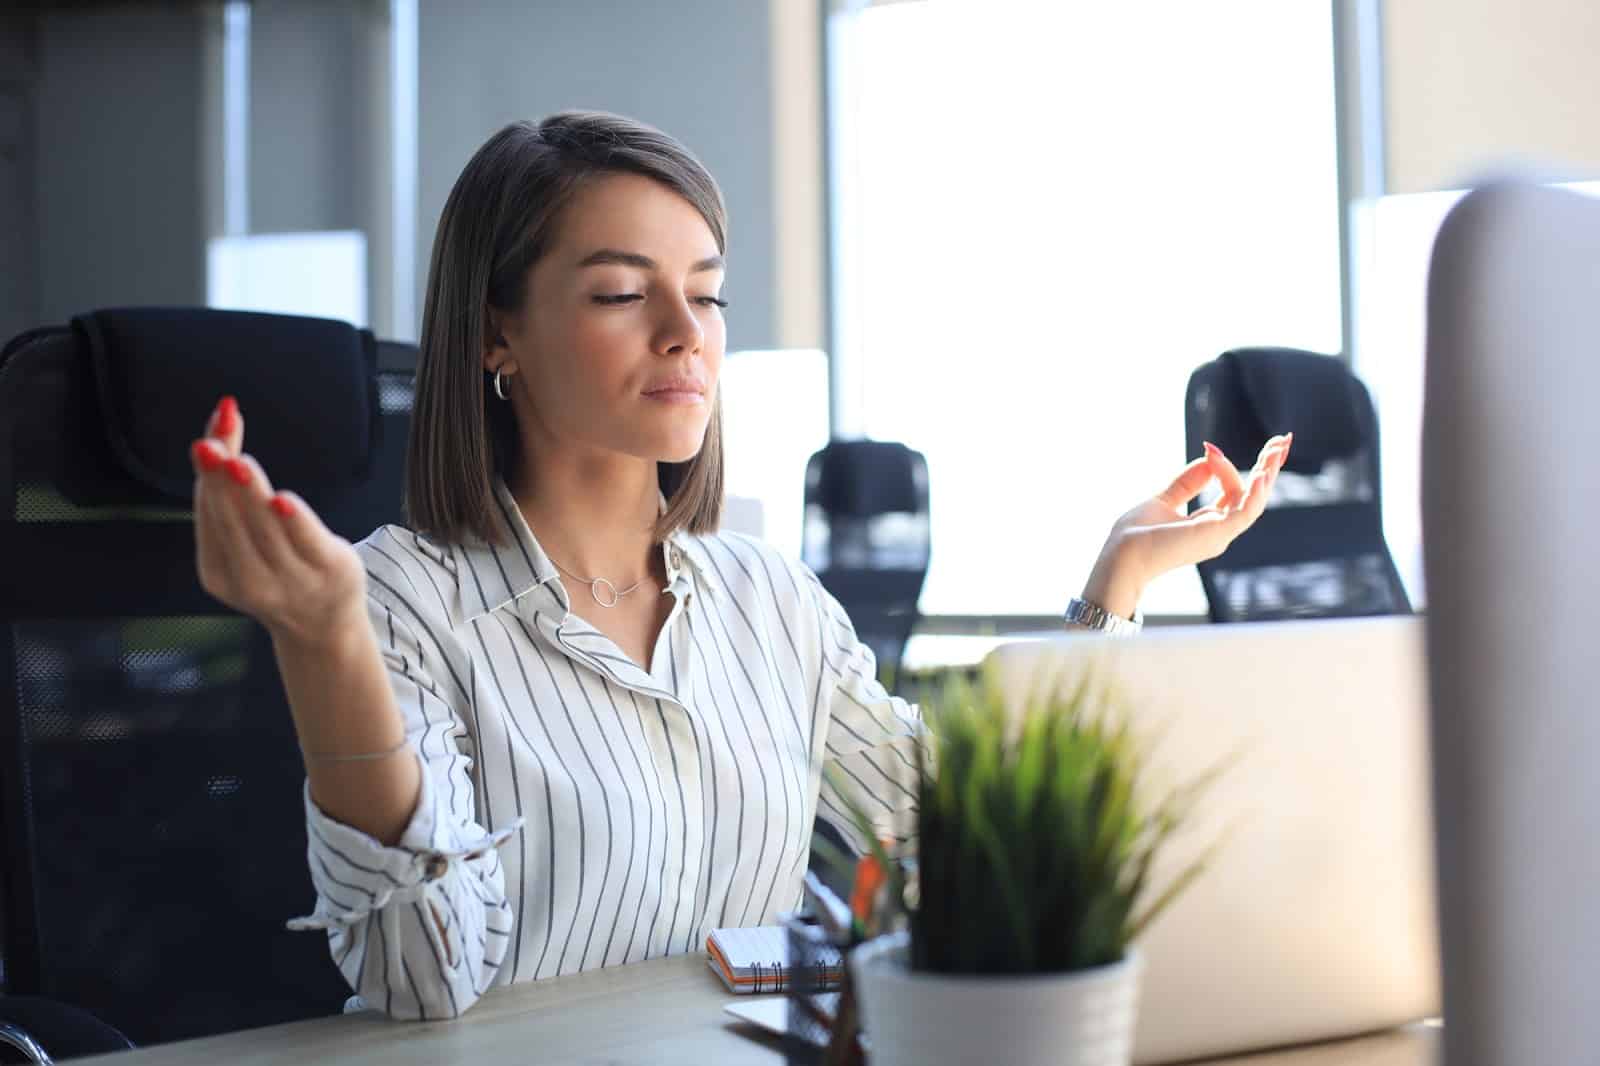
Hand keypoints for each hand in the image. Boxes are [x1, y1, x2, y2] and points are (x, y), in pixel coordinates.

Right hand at [190, 396, 367, 648]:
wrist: (323, 626)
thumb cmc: (279, 565)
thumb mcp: (249, 529)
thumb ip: (232, 482)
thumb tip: (226, 409)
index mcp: (218, 572)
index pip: (211, 515)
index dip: (208, 476)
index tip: (208, 438)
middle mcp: (249, 580)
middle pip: (233, 520)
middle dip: (222, 481)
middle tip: (213, 446)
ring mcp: (290, 580)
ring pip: (265, 529)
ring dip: (250, 494)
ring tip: (238, 463)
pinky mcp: (329, 572)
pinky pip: (307, 544)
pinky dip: (292, 522)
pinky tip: (282, 500)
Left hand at [1082, 434, 1292, 617]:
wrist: (1121, 557)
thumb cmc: (1136, 536)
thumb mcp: (1164, 500)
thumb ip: (1187, 482)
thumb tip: (1209, 456)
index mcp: (1208, 525)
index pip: (1232, 492)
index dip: (1227, 468)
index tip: (1211, 448)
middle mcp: (1219, 532)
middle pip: (1252, 496)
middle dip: (1268, 468)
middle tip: (1283, 441)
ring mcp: (1219, 535)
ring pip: (1254, 501)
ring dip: (1267, 473)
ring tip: (1277, 448)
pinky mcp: (1216, 535)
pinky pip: (1245, 512)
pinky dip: (1255, 493)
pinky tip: (1261, 473)